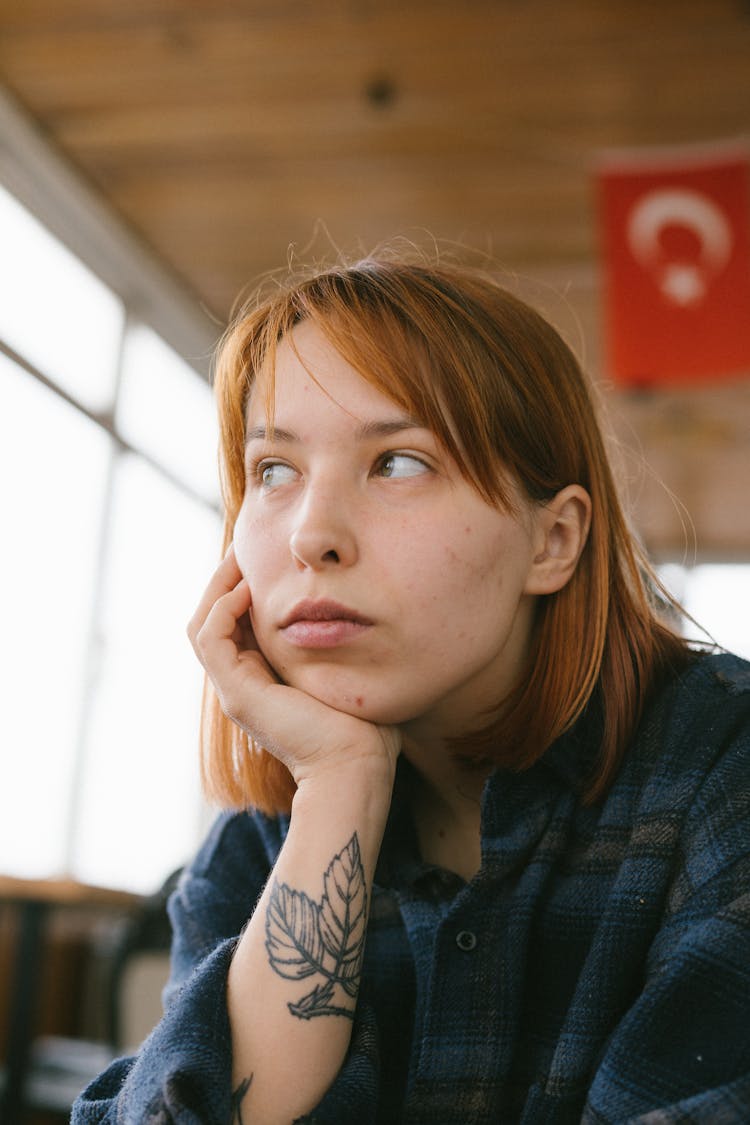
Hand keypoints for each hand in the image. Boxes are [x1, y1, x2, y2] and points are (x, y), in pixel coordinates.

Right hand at [187, 547, 400, 786]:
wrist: (356, 768)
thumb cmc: (364, 726)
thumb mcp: (344, 669)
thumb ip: (335, 642)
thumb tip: (353, 608)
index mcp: (264, 677)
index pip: (238, 620)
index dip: (244, 584)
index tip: (265, 553)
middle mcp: (243, 682)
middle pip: (214, 617)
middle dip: (226, 577)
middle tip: (245, 543)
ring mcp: (235, 689)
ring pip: (203, 624)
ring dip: (218, 586)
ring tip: (240, 557)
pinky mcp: (236, 694)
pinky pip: (210, 638)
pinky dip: (222, 608)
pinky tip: (247, 590)